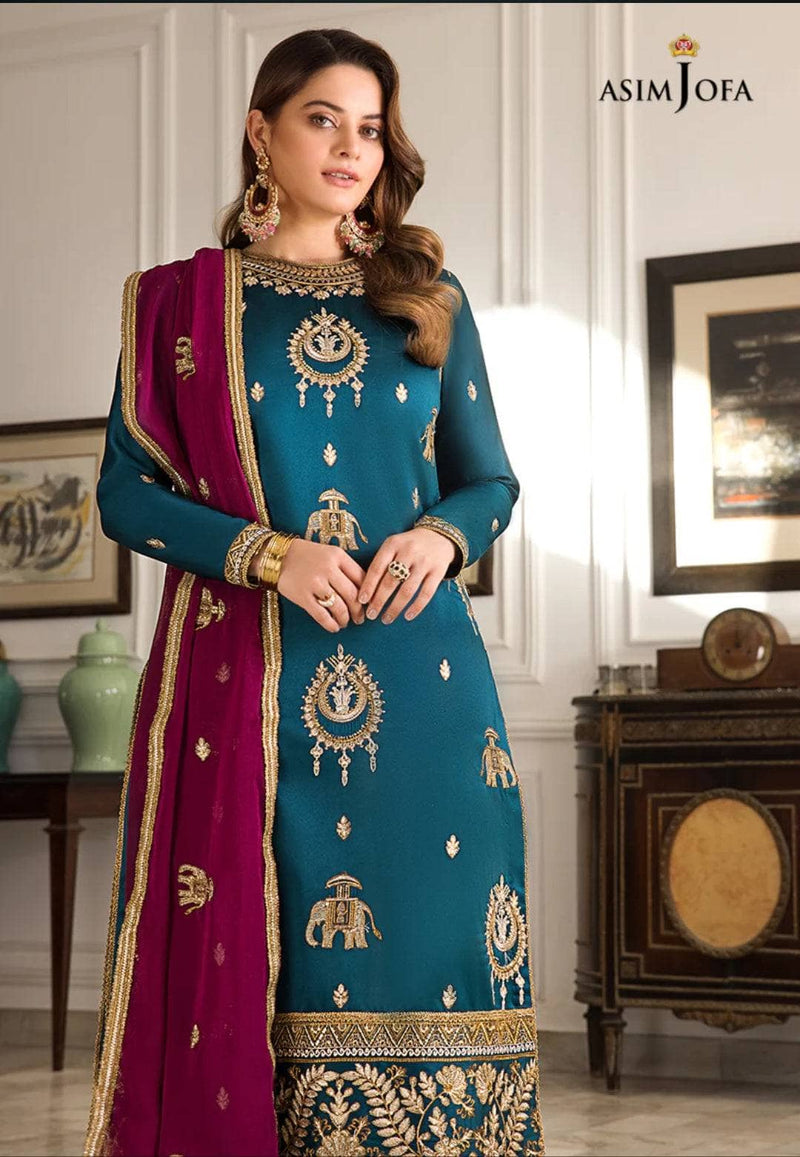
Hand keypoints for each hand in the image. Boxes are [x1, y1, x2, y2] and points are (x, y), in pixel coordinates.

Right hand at [252, 538, 366, 632]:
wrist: (278, 556)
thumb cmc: (307, 556)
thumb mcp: (329, 553)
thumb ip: (345, 568)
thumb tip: (364, 592)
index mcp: (338, 556)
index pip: (361, 578)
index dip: (368, 594)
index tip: (369, 603)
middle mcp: (328, 569)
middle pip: (352, 595)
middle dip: (359, 611)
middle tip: (360, 618)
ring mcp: (315, 583)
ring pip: (339, 607)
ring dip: (345, 619)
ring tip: (346, 623)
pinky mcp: (302, 596)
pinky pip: (321, 615)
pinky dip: (331, 624)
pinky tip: (334, 627)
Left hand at [358, 527, 457, 623]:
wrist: (438, 536)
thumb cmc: (408, 546)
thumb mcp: (393, 546)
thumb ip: (381, 563)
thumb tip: (366, 593)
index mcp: (393, 544)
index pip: (377, 568)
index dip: (368, 586)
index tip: (361, 601)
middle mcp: (408, 551)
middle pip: (390, 581)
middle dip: (379, 601)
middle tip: (371, 615)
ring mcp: (424, 561)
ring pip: (407, 590)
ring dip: (395, 608)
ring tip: (386, 619)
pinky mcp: (438, 570)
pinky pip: (426, 593)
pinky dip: (416, 607)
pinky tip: (407, 616)